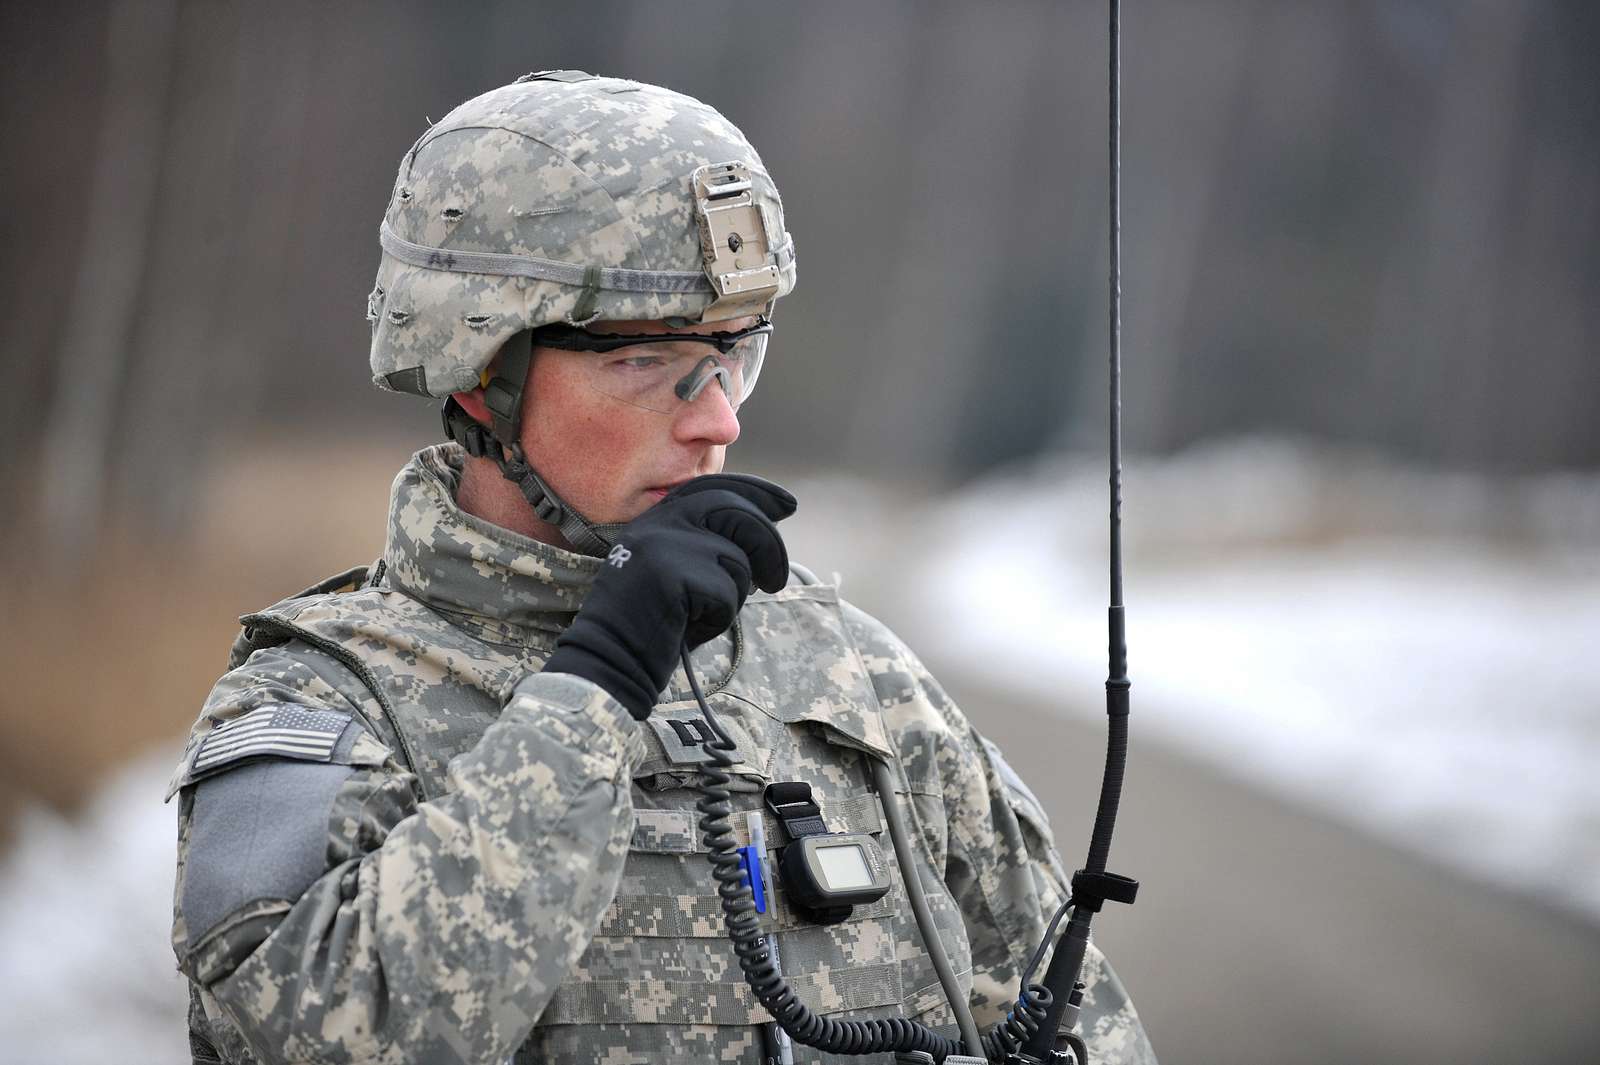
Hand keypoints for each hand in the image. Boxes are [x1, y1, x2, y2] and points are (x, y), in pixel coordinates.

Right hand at [541, 474, 795, 719]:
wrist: (611, 659)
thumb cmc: (652, 622)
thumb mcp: (678, 571)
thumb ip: (709, 544)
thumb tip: (766, 527)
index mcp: (657, 519)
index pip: (714, 486)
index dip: (756, 492)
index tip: (787, 505)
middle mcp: (659, 524)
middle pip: (736, 512)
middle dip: (769, 545)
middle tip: (776, 580)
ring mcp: (663, 547)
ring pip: (736, 559)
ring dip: (735, 595)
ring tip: (705, 612)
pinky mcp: (670, 575)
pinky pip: (725, 593)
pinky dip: (718, 618)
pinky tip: (690, 626)